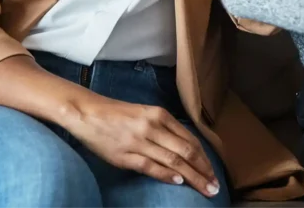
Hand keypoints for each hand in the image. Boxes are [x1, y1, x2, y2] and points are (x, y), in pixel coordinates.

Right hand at [60, 92, 220, 197]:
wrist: (88, 114)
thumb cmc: (118, 114)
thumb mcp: (146, 114)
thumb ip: (164, 128)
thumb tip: (185, 147)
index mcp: (160, 115)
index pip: (190, 140)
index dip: (205, 158)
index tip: (214, 172)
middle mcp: (153, 127)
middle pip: (186, 152)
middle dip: (204, 171)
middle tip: (215, 186)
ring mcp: (139, 141)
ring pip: (173, 161)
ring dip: (192, 177)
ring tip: (205, 189)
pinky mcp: (125, 155)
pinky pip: (150, 166)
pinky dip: (166, 175)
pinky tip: (179, 183)